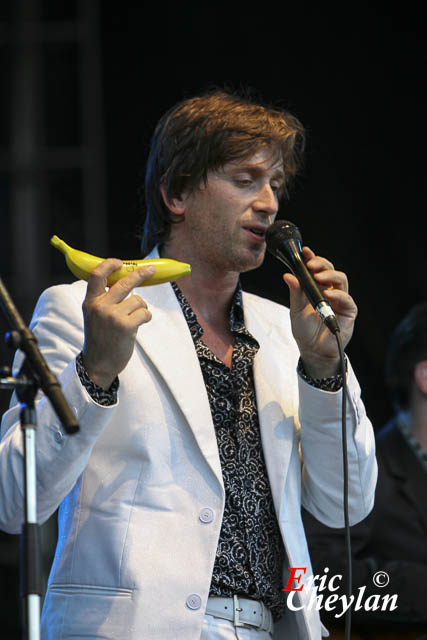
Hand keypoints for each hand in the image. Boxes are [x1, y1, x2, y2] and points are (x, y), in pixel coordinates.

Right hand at [82, 259, 154, 388]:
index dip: (109, 265)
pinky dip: (146, 317)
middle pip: (125, 282)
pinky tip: (140, 324)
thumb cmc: (100, 339)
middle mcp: (100, 306)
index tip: (120, 262)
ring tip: (135, 318)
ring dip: (142, 308)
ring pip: (138, 300)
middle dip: (141, 274)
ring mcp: (112, 316)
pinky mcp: (126, 326)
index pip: (97, 275)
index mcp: (90, 302)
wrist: (98, 364)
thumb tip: (125, 281)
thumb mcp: (94, 316)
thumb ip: (104, 300)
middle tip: (151, 270)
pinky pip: (144, 313)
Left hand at [283, 247, 356, 378]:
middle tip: (311, 264)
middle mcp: (330, 291)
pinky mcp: (348, 311)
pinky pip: (347, 299)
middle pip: (331, 270)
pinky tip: (328, 294)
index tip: (305, 251)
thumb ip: (295, 292)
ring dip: (330, 275)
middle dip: (321, 264)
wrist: (313, 351)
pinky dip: (338, 295)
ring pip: (341, 280)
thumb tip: (288, 275)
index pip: (317, 269)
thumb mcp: (296, 309)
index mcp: (317, 288)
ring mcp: (340, 300)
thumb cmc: (305, 331)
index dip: (313, 258)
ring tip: (318, 277)